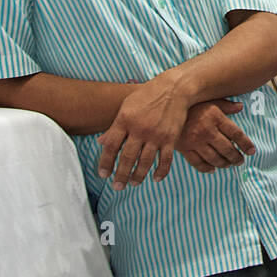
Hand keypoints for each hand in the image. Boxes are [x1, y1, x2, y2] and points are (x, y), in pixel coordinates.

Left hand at [97, 75, 191, 189]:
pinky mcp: (171, 138)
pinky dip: (160, 171)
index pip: (111, 146)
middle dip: (120, 175)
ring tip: (133, 183)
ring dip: (137, 176)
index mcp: (125, 120)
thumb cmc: (148, 95)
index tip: (103, 175)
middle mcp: (139, 129)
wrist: (175, 88)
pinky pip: (165, 160)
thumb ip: (114, 126)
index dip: (105, 163)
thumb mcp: (127, 106)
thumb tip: (101, 143)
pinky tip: (155, 178)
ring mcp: (156, 135)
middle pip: (127, 158)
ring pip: (145, 162)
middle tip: (116, 187)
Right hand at [176, 99, 255, 172]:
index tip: (252, 151)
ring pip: (214, 159)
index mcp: (215, 117)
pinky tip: (213, 169)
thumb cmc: (191, 103)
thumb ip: (225, 105)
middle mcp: (207, 130)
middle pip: (227, 149)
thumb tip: (240, 107)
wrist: (166, 107)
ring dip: (224, 164)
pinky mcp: (184, 148)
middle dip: (236, 157)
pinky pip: (198, 163)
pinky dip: (207, 168)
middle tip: (240, 161)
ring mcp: (195, 141)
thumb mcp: (209, 100)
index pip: (236, 134)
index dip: (246, 144)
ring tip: (229, 164)